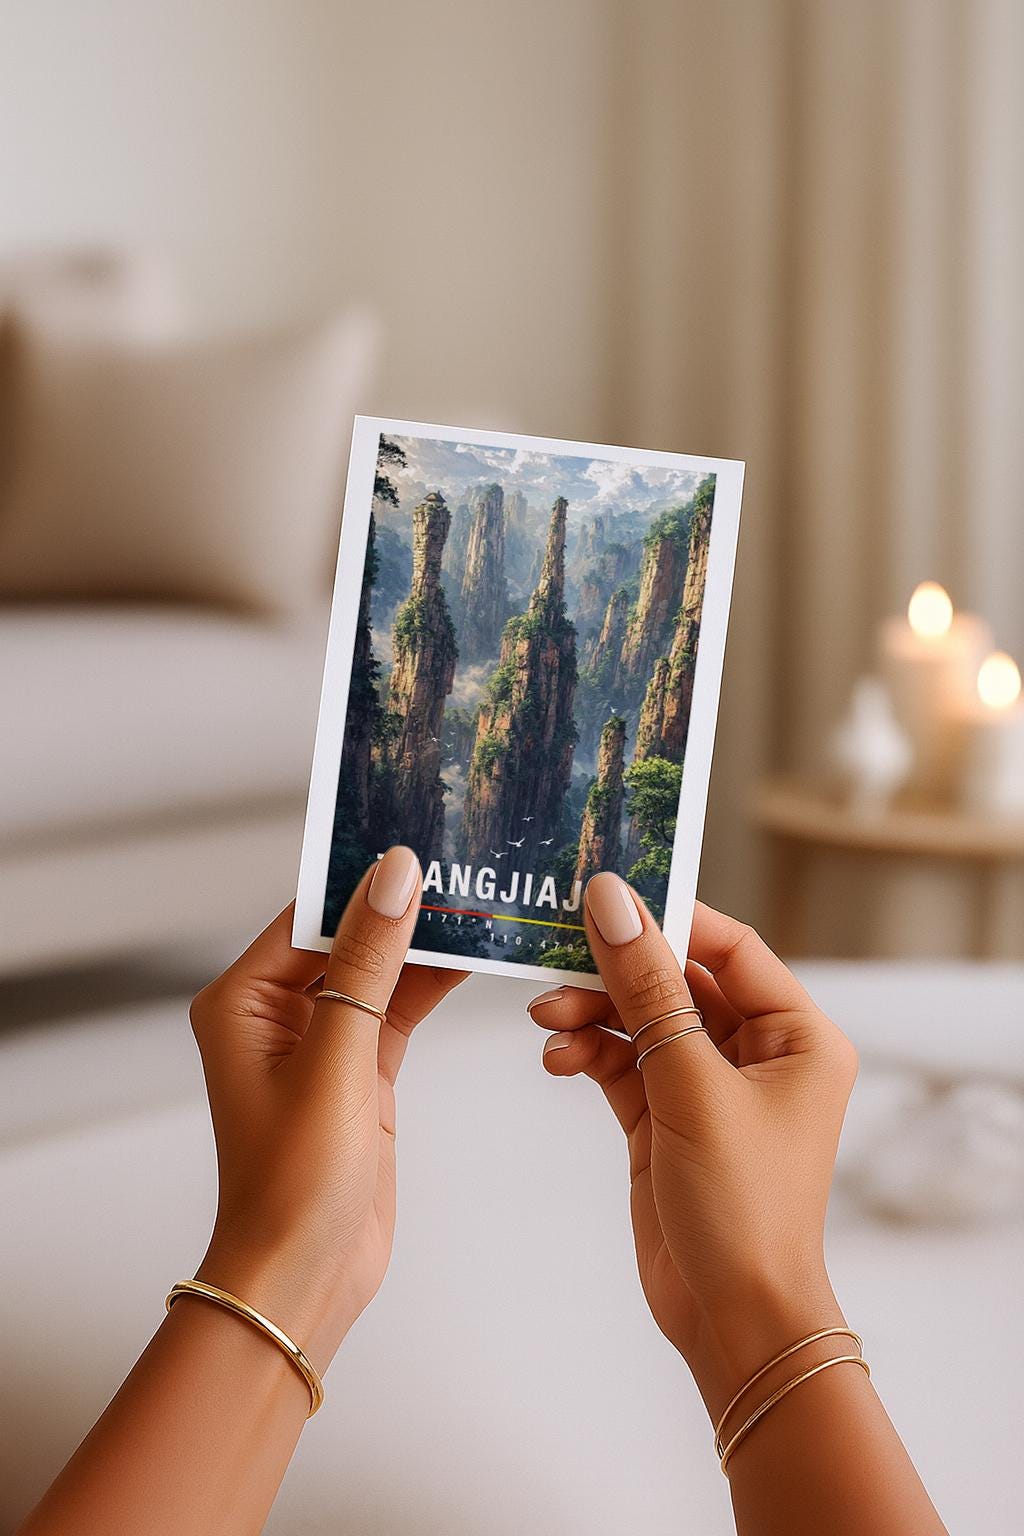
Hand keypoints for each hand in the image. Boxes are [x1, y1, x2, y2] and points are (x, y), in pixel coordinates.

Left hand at [189, 846, 465, 1367]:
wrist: (304, 1277)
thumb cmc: (291, 1183)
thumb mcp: (335, 1059)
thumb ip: (367, 965)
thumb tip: (394, 878)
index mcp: (242, 1000)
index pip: (308, 913)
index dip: (362, 877)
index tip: (418, 840)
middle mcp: (276, 1012)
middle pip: (347, 934)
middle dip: (401, 903)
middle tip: (462, 863)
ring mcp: (322, 1041)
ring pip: (379, 969)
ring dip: (424, 941)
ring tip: (480, 898)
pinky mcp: (361, 1069)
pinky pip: (399, 1008)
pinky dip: (433, 983)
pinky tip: (474, 954)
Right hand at [527, 873, 857, 1417]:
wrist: (731, 1319)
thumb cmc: (742, 1206)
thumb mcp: (692, 1084)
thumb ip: (648, 989)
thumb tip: (612, 901)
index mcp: (797, 1035)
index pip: (729, 946)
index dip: (667, 917)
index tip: (602, 896)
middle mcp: (758, 1052)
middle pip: (676, 980)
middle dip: (614, 972)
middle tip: (552, 958)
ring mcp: (708, 1086)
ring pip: (641, 1020)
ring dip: (591, 1013)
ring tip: (544, 1019)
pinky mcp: (666, 1117)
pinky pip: (622, 1062)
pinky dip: (587, 1053)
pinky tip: (556, 1058)